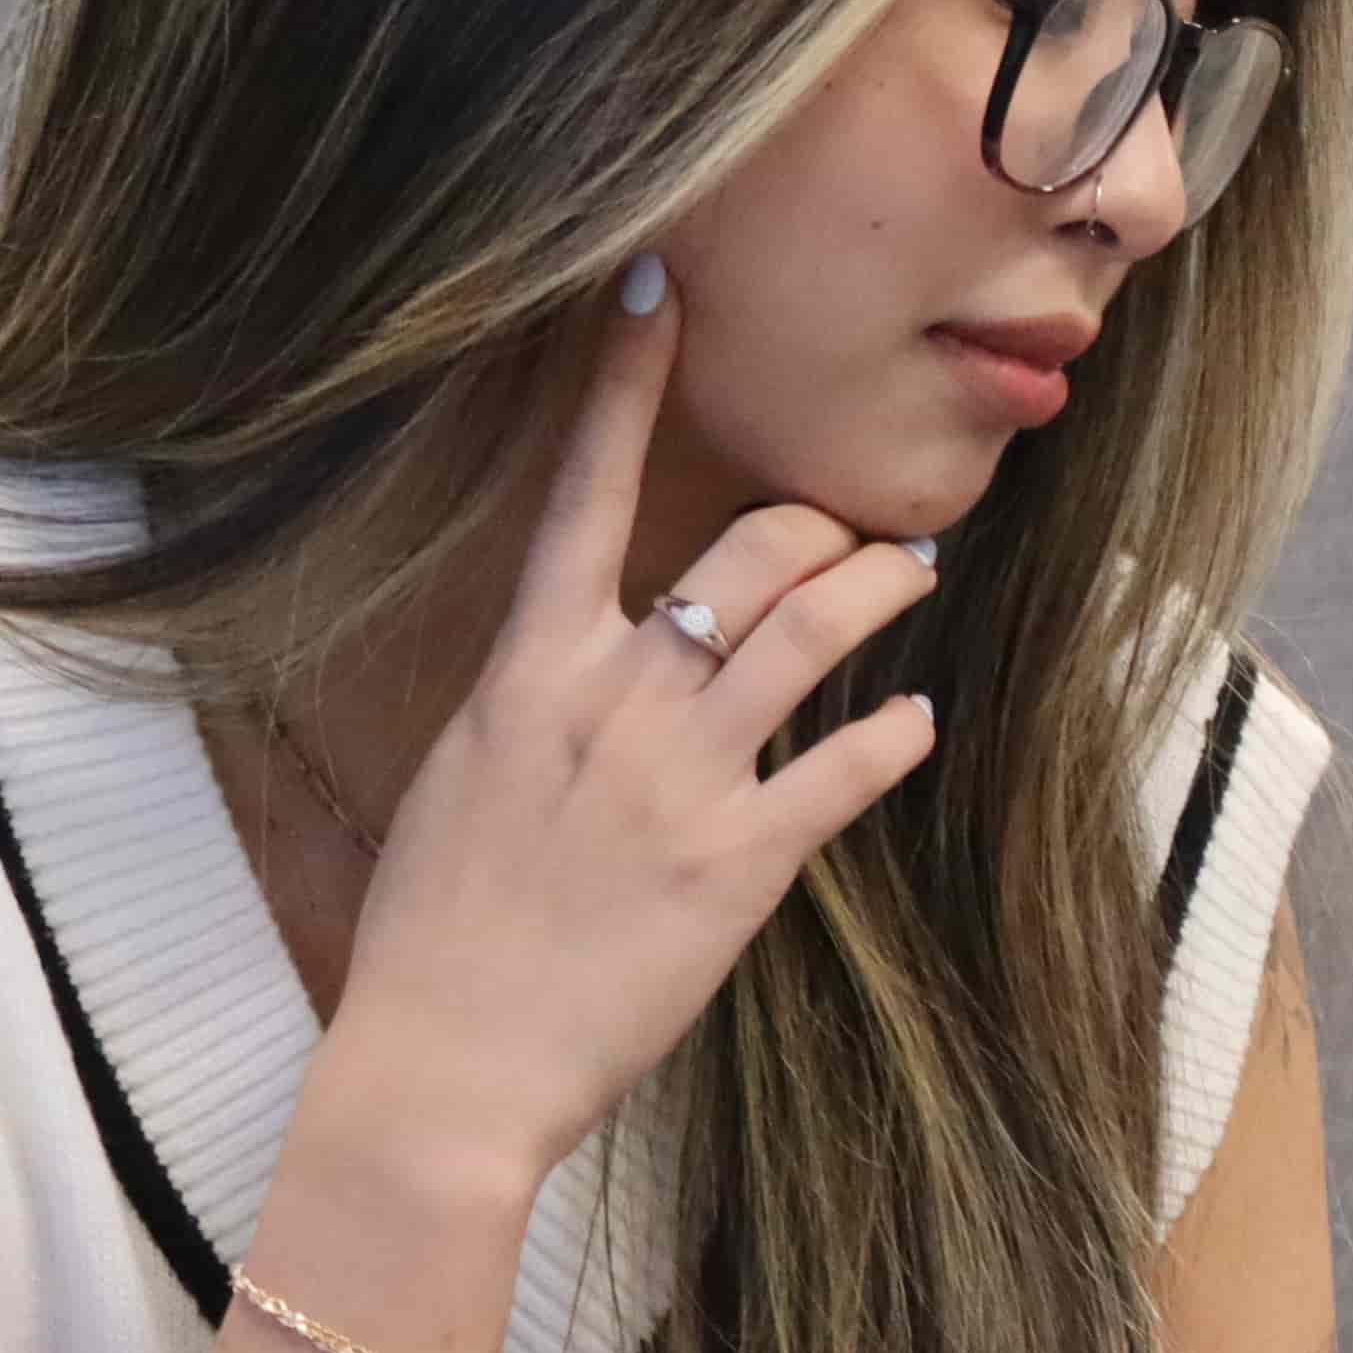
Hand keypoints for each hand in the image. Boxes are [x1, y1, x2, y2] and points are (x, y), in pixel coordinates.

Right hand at [311, 270, 943, 1192]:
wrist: (445, 1065)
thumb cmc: (436, 935)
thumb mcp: (462, 787)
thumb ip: (533, 712)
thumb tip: (578, 672)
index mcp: (527, 672)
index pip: (581, 493)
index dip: (625, 382)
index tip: (660, 287)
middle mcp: (611, 701)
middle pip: (744, 551)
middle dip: (818, 525)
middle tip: (856, 534)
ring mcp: (681, 776)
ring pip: (812, 631)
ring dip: (877, 589)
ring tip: (912, 576)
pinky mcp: (740, 863)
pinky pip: (845, 769)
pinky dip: (894, 736)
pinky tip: (916, 724)